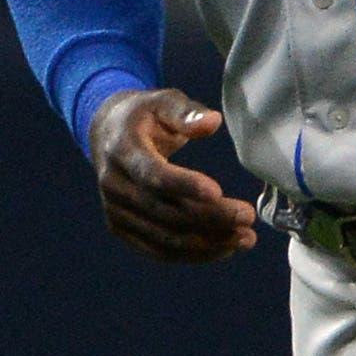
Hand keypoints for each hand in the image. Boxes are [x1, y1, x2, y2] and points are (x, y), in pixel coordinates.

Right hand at [86, 88, 254, 263]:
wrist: (108, 134)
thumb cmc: (146, 115)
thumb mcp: (164, 101)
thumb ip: (187, 112)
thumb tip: (212, 122)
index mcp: (122, 150)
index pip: (152, 175)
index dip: (184, 185)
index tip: (219, 191)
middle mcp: (113, 185)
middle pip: (164, 211)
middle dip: (210, 218)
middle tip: (248, 218)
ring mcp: (115, 211)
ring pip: (163, 237)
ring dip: (207, 243)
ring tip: (246, 239)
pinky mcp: (121, 228)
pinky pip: (158, 250)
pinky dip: (192, 254)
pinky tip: (225, 249)